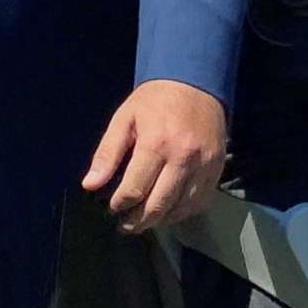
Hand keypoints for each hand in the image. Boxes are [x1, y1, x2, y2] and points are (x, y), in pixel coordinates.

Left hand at [82, 78, 226, 234]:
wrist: (195, 82)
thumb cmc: (154, 100)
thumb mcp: (124, 118)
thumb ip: (107, 153)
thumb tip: (90, 184)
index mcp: (156, 144)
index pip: (135, 190)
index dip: (120, 204)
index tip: (113, 207)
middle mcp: (183, 158)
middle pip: (159, 206)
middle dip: (138, 222)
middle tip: (126, 225)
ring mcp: (204, 166)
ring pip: (181, 209)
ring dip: (161, 220)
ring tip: (145, 221)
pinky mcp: (217, 168)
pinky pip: (200, 202)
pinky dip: (183, 212)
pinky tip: (169, 211)